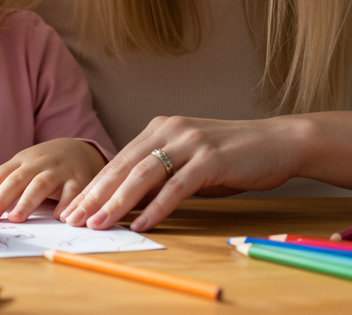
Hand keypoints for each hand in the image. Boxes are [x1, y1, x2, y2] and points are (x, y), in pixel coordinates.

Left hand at [0, 138, 106, 222]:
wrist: (79, 150)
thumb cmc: (40, 165)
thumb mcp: (15, 169)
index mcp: (19, 162)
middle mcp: (38, 164)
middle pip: (17, 179)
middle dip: (1, 198)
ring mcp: (59, 170)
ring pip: (42, 183)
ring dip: (29, 200)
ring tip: (16, 218)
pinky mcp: (79, 179)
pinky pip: (74, 191)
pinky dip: (67, 203)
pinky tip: (60, 217)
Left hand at [60, 116, 304, 231]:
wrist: (279, 142)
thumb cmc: (234, 156)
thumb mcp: (190, 161)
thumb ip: (162, 175)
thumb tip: (129, 204)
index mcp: (161, 128)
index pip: (118, 161)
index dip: (93, 186)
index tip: (72, 208)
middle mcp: (171, 129)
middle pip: (123, 166)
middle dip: (94, 194)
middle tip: (72, 218)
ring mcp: (191, 142)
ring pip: (144, 174)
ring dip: (118, 201)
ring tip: (98, 223)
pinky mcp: (211, 158)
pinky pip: (177, 186)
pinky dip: (157, 207)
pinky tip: (141, 223)